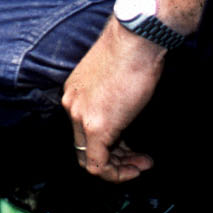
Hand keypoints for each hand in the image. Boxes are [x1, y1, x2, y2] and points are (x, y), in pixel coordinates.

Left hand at [61, 20, 166, 182]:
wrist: (136, 39)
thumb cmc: (133, 50)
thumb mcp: (114, 77)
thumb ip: (111, 99)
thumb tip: (124, 116)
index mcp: (74, 93)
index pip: (82, 129)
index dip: (108, 144)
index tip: (130, 148)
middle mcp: (71, 105)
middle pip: (85, 145)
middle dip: (115, 158)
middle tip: (138, 160)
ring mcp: (80, 115)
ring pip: (90, 157)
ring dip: (119, 167)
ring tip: (142, 163)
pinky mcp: (95, 125)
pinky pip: (97, 163)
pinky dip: (117, 172)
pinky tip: (137, 166)